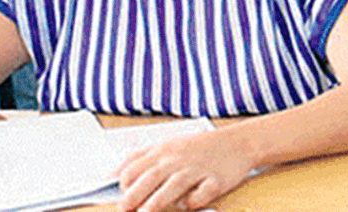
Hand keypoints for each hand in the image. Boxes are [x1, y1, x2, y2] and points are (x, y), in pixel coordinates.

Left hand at [116, 129, 254, 211]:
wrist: (238, 142)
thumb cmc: (198, 148)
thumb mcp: (167, 145)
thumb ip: (139, 157)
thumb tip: (109, 177)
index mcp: (163, 151)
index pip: (134, 167)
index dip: (123, 185)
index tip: (120, 197)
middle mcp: (178, 160)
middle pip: (150, 177)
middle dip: (133, 196)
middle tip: (123, 210)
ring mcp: (197, 170)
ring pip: (174, 185)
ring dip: (158, 201)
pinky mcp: (216, 180)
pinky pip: (203, 193)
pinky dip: (194, 201)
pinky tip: (189, 204)